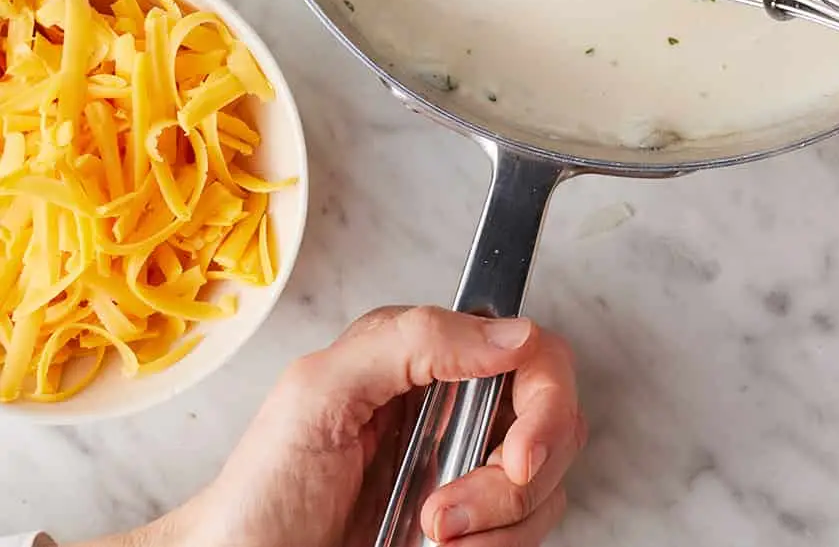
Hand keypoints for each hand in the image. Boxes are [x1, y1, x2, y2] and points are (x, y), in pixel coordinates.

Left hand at [148, 307, 582, 546]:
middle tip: (446, 516)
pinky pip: (523, 537)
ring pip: (548, 490)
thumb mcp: (321, 390)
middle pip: (556, 424)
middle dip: (512, 483)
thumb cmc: (263, 487)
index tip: (519, 458)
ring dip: (496, 527)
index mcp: (431, 356)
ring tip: (425, 539)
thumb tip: (510, 332)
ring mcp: (469, 470)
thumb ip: (413, 340)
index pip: (534, 352)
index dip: (545, 402)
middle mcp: (460, 406)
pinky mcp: (472, 529)